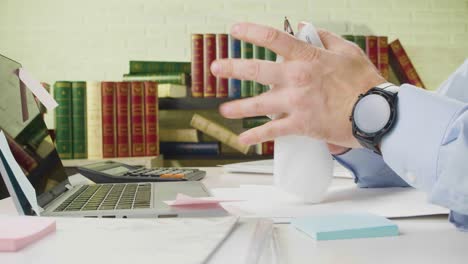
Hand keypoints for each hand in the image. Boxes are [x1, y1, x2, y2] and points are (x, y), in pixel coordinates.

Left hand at [211, 22, 385, 147]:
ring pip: (259, 105)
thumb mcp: (347, 51)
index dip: (251, 31)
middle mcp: (297, 78)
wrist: (376, 114)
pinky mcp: (300, 125)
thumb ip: (323, 37)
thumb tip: (304, 26)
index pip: (274, 38)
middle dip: (232, 69)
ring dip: (238, 107)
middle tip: (216, 68)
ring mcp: (296, 103)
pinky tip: (243, 138)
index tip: (235, 29)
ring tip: (224, 110)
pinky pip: (272, 132)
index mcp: (308, 57)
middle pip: (257, 71)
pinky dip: (256, 136)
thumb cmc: (364, 82)